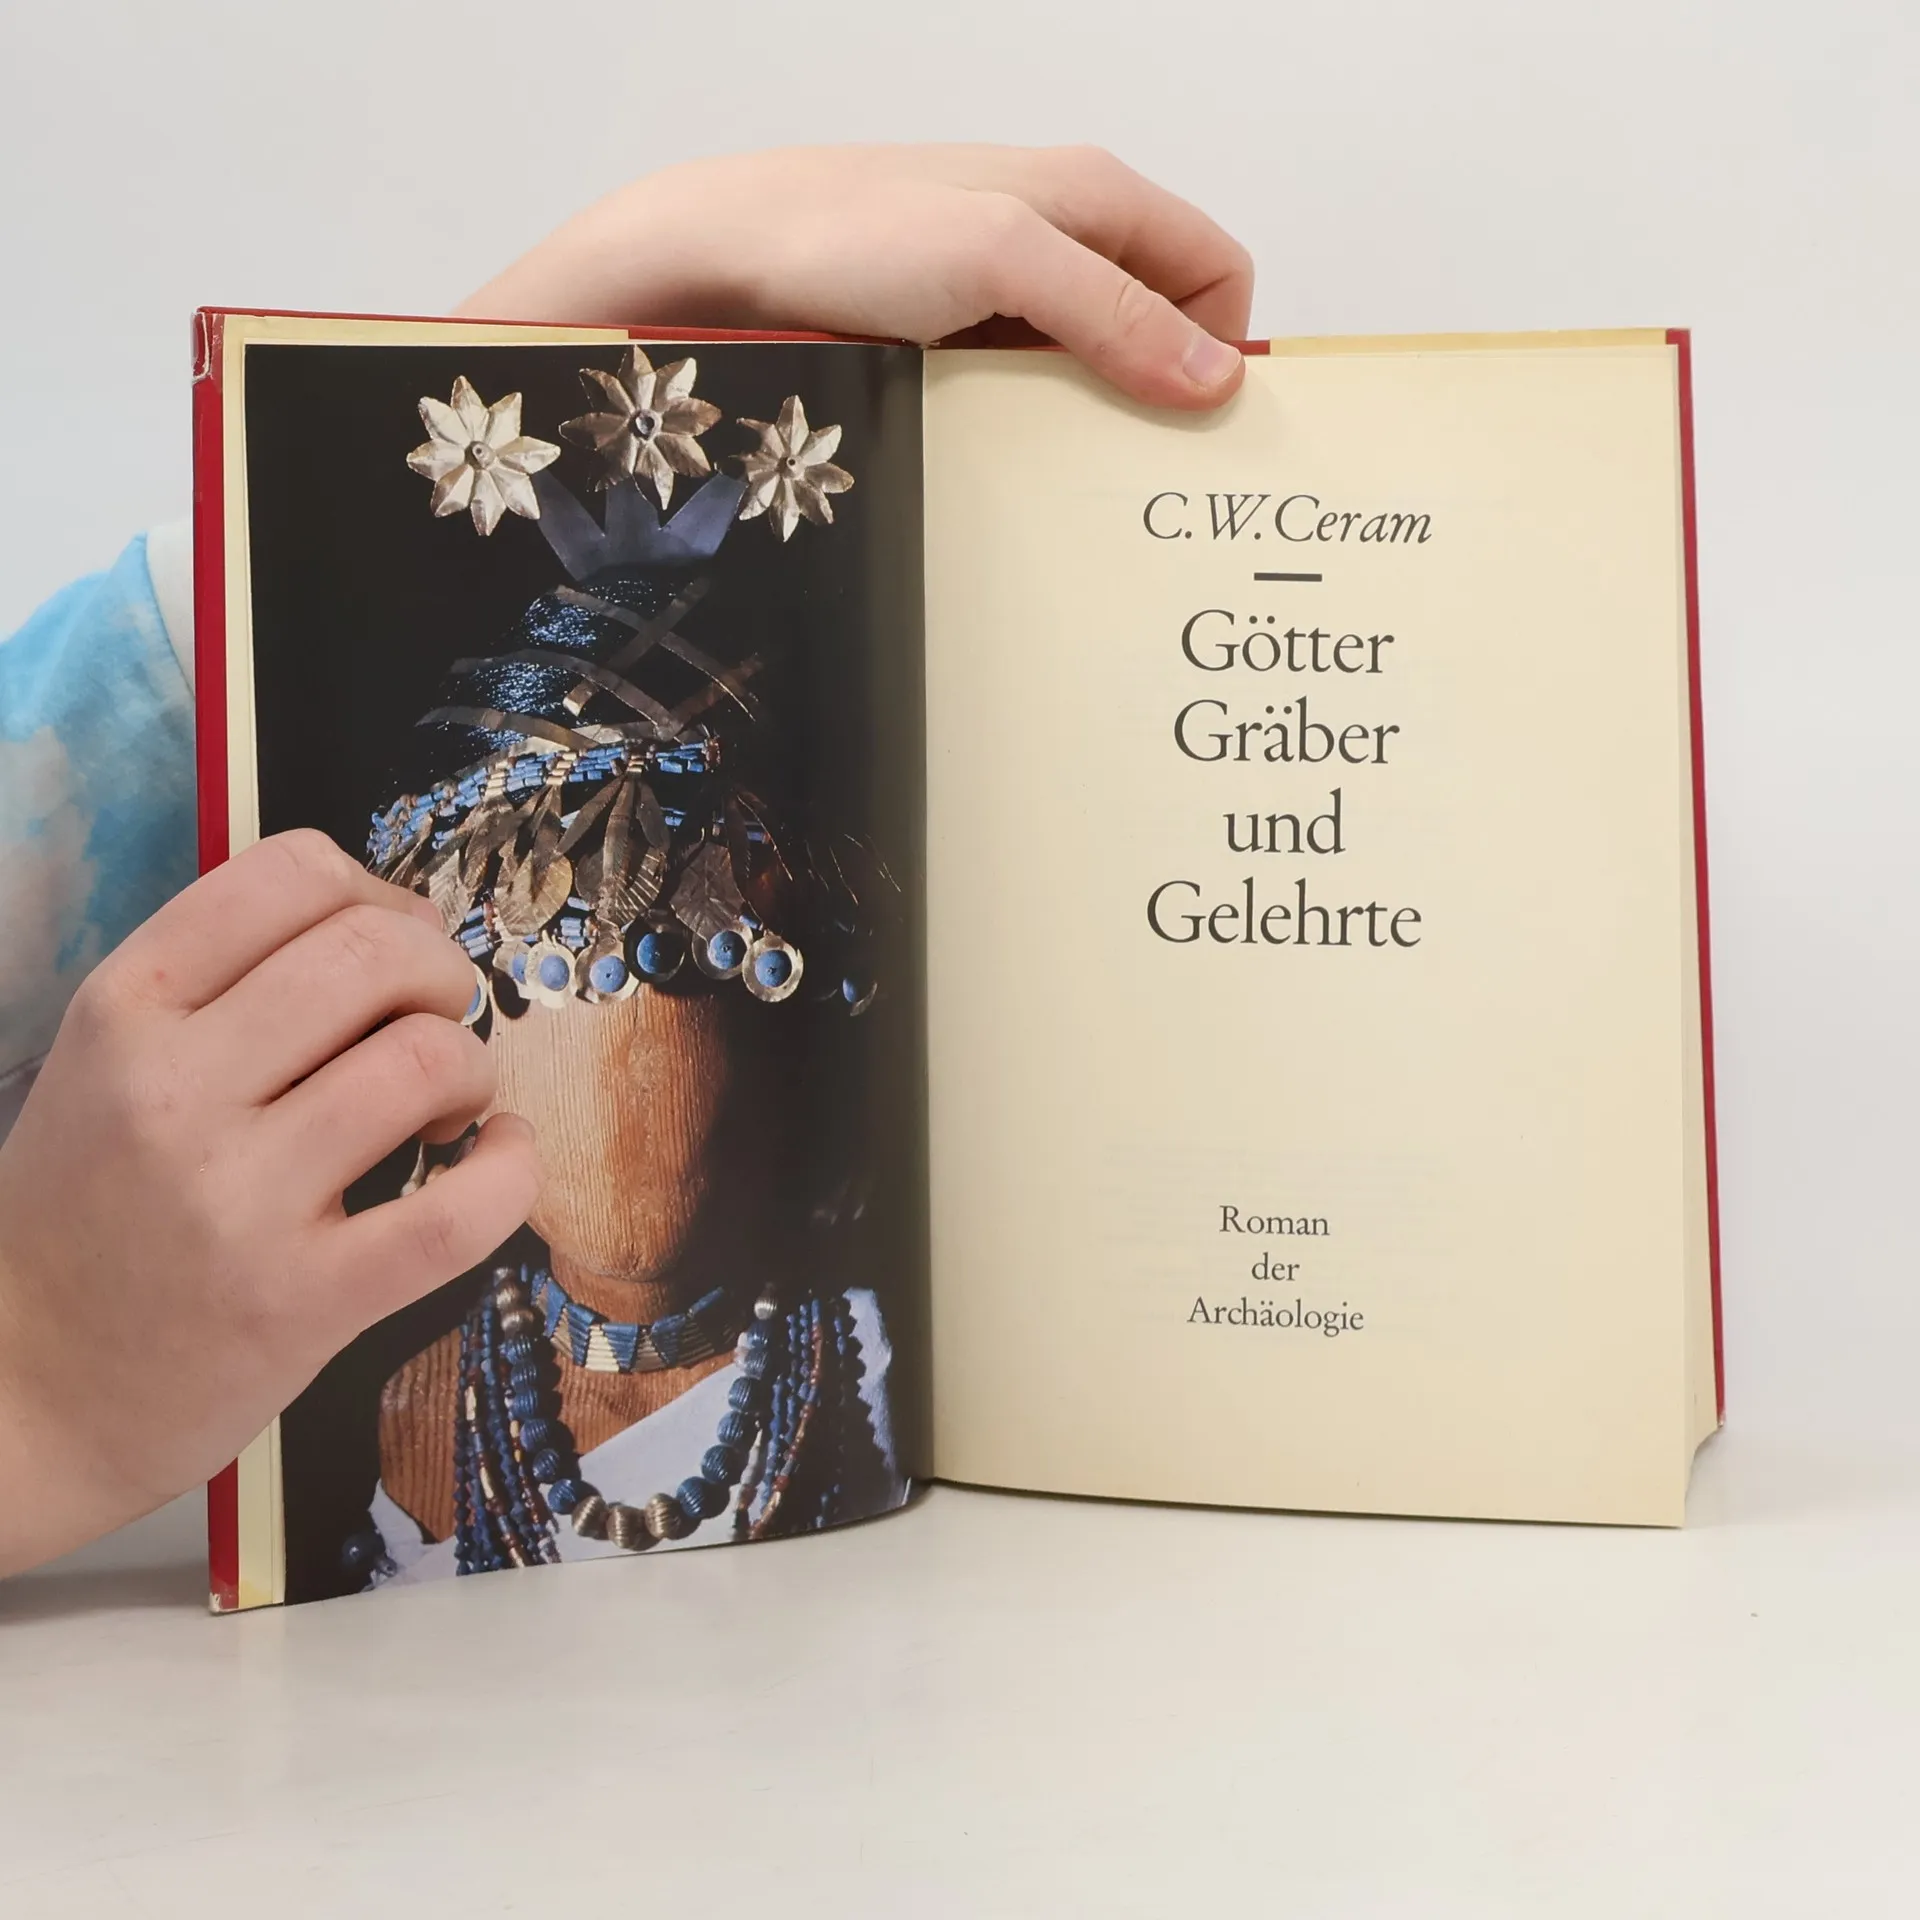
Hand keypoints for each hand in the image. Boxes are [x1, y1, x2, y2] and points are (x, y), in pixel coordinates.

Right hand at [0, 832, 539, 1575]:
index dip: (379, 893)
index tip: (395, 945)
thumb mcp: (109, 1063)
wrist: (21, 1394)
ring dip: (471, 1067)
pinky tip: (494, 1159)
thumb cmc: (89, 1213)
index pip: (290, 872)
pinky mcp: (304, 1300)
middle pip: (374, 951)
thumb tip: (397, 926)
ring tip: (447, 1107)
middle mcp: (174, 1089)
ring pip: (426, 1060)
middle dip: (442, 971)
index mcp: (125, 1009)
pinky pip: (460, 1210)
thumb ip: (226, 984)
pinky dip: (511, 1169)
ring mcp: (238, 1198)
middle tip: (434, 1022)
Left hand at [458, 144, 1254, 411]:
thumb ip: (1113, 310)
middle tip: (1138, 471)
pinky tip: (1004, 457)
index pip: (1215, 270)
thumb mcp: (1002, 259)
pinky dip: (1029, 425)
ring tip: (1064, 474)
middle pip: (1158, 325)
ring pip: (1091, 366)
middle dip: (1160, 393)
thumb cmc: (844, 232)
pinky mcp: (954, 340)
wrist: (713, 260)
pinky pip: (1025, 390)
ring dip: (1090, 419)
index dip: (1221, 344)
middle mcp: (1056, 236)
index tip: (1197, 426)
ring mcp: (1002, 292)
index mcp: (1092, 194)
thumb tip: (1214, 375)